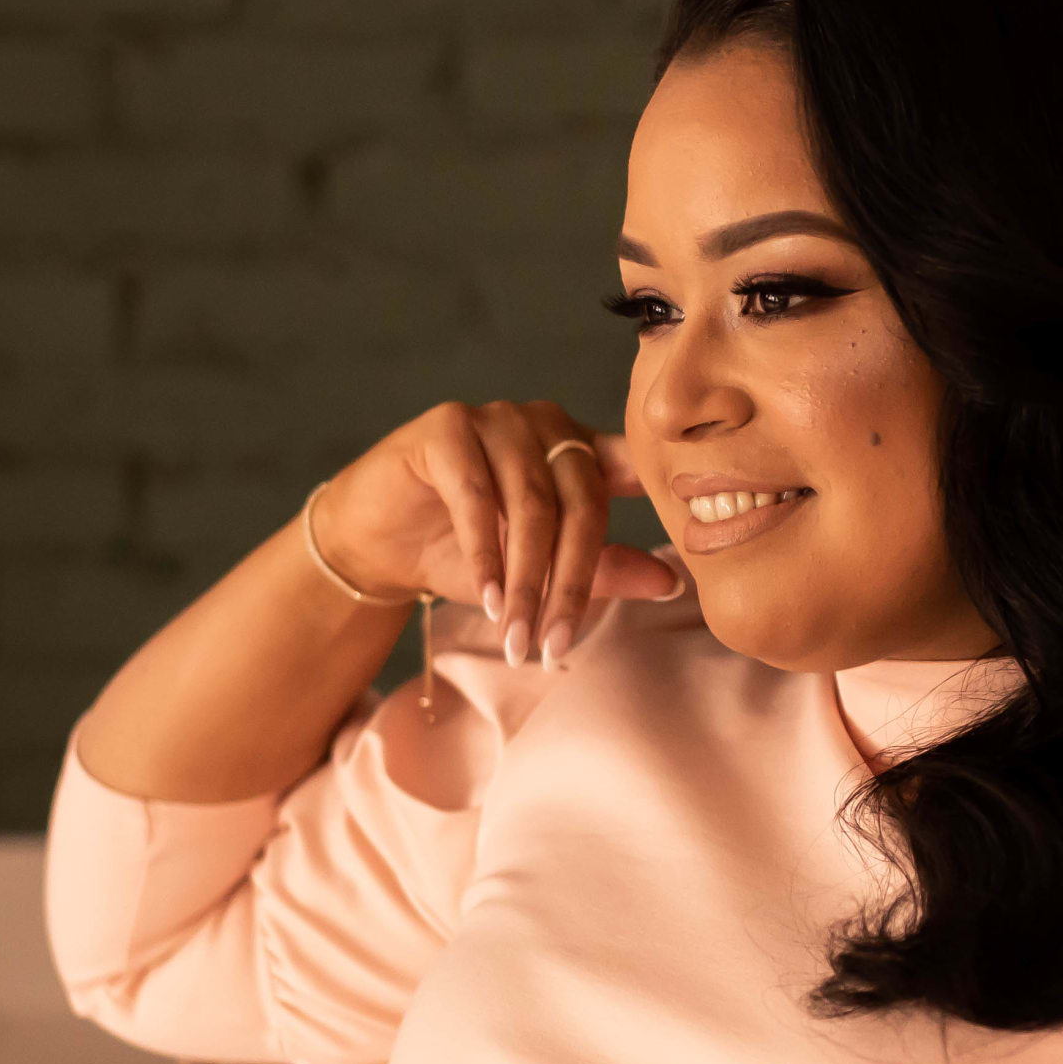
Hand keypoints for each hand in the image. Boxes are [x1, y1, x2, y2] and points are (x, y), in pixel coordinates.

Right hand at [315, 399, 685, 666]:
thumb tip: (671, 583)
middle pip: (581, 502)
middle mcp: (545, 424)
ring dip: (525, 581)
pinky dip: (485, 554)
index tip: (682, 555)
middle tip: (556, 644)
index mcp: (579, 447)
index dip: (654, 504)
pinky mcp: (447, 427)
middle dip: (570, 583)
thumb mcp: (539, 572)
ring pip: (530, 506)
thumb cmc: (466, 556)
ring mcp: (497, 419)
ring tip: (517, 637)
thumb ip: (602, 570)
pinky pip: (477, 496)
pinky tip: (487, 598)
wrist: (379, 544)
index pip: (629, 475)